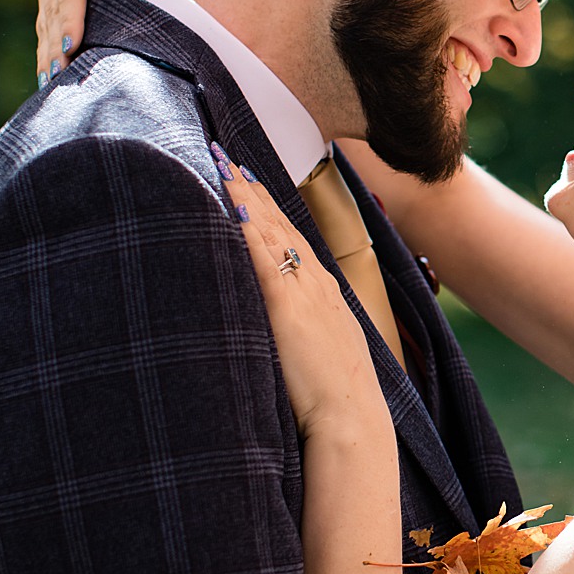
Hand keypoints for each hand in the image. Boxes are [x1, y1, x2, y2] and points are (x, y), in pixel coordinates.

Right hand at [35, 0, 186, 82]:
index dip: (69, 17)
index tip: (72, 45)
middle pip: (54, 7)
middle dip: (56, 42)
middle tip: (60, 73)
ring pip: (46, 22)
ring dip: (48, 52)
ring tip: (53, 81)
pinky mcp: (52, 3)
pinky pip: (46, 30)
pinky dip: (48, 53)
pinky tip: (48, 76)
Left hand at [217, 146, 394, 443]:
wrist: (352, 419)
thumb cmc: (339, 397)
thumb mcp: (326, 350)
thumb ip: (305, 327)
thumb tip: (288, 323)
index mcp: (325, 291)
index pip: (292, 235)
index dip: (267, 205)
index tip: (246, 176)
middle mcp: (315, 282)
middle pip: (278, 223)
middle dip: (250, 188)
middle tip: (225, 154)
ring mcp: (302, 292)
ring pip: (270, 232)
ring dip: (244, 197)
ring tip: (221, 165)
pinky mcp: (285, 309)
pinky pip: (263, 261)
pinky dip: (250, 231)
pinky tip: (234, 207)